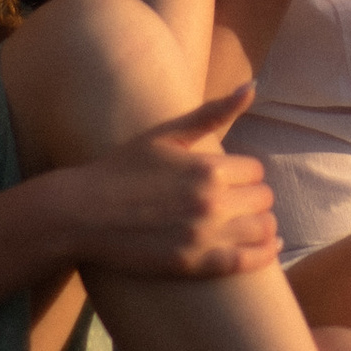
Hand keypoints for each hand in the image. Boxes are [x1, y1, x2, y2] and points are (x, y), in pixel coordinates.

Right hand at [59, 89, 279, 280]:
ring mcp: (203, 235)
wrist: (82, 213)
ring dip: (263, 224)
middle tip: (236, 201)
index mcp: (207, 167)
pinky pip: (250, 260)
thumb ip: (212, 112)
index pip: (256, 171)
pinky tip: (269, 246)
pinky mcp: (194, 264)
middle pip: (263, 199)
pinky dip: (266, 252)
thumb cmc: (122, 168)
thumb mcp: (166, 134)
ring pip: (264, 228)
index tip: (231, 179)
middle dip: (253, 198)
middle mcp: (211, 201)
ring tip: (248, 222)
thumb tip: (251, 86)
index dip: (245, 175)